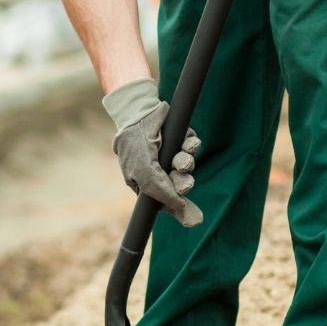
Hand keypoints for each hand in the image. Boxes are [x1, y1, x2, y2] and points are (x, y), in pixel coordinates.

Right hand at [103, 79, 202, 226]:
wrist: (137, 112)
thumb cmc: (134, 144)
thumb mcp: (144, 173)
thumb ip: (161, 193)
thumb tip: (180, 207)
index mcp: (146, 180)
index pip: (164, 199)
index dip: (176, 204)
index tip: (190, 213)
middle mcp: (159, 168)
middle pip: (179, 183)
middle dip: (184, 183)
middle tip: (186, 182)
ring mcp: (170, 152)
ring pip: (187, 165)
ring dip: (187, 163)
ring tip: (183, 158)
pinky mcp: (180, 137)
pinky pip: (192, 146)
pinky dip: (192, 146)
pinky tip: (188, 144)